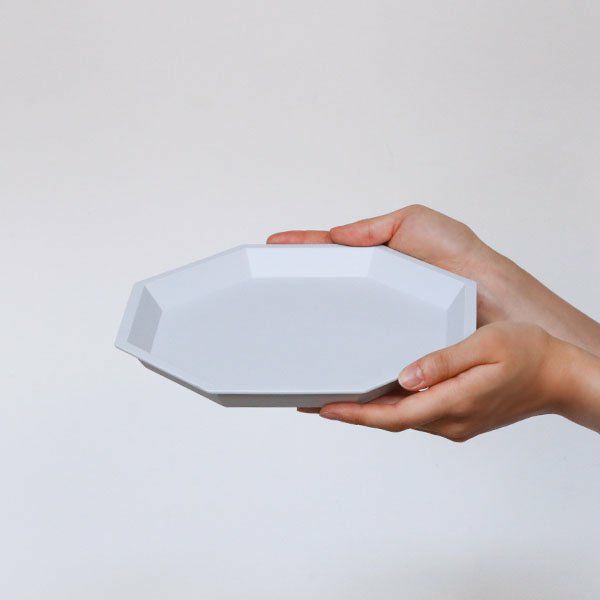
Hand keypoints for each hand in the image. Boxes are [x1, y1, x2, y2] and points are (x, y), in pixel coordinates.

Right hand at [268, 205, 599, 354]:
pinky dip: (333, 354)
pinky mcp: (390, 344)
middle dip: (295, 286)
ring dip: (308, 324)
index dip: (301, 247)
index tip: (271, 246)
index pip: (330, 250)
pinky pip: (356, 350)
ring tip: (278, 325)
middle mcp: (375, 290)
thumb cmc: (463, 258)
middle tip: (263, 287)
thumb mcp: (417, 223)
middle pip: (327, 287)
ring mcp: (380, 318)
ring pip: (335, 322)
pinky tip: (315, 359)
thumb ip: (374, 227)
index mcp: (377, 258)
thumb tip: (335, 235)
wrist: (496, 301)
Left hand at [299, 322, 599, 439]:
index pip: (391, 415)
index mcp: (452, 403)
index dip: (354, 413)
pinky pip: (415, 413)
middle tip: (315, 402)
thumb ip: (443, 363)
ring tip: (337, 396)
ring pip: (401, 418)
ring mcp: (454, 422)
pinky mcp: (458, 417)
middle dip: (351, 413)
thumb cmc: (528, 354)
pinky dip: (391, 406)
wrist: (559, 375)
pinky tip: (378, 394)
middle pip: (389, 420)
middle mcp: (449, 420)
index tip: (323, 408)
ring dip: (369, 410)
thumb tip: (404, 376)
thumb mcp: (484, 347)